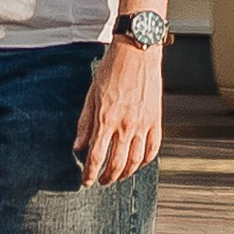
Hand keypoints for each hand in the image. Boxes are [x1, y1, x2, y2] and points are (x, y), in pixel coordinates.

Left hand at [74, 35, 162, 185]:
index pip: (96, 157)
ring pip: (136, 161)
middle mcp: (126, 125)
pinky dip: (146, 160)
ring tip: (119, 175)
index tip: (86, 182)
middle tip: (102, 181)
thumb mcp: (91, 95)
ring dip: (126, 173)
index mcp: (106, 119)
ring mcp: (143, 124)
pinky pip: (153, 148)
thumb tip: (78, 146)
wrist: (137, 52)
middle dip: (107, 178)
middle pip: (117, 164)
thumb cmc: (113, 69)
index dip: (90, 174)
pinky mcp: (156, 119)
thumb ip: (85, 123)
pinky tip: (139, 162)